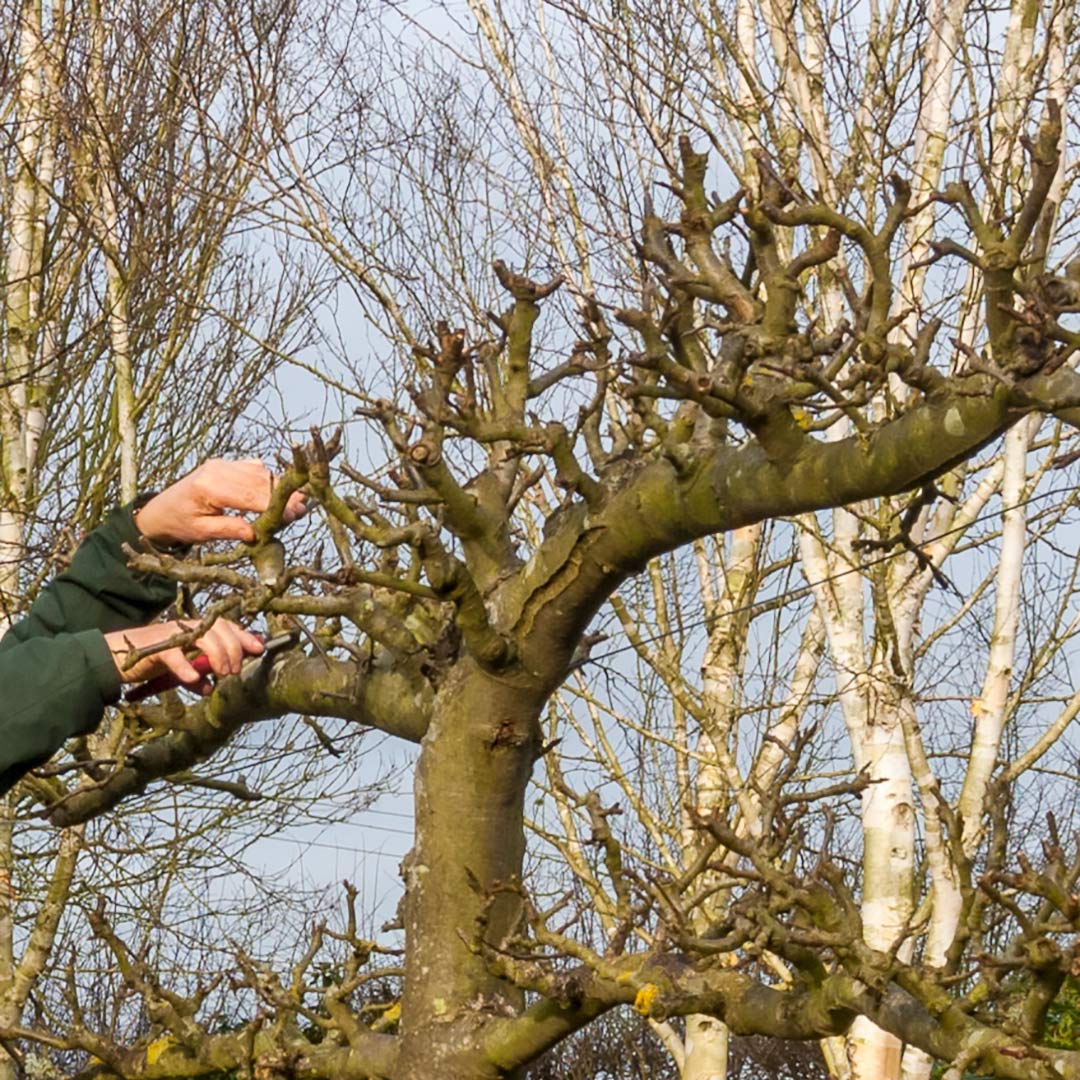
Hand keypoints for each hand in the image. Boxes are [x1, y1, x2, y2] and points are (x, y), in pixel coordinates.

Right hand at [105, 619, 264, 694]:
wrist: (115, 658)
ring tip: (222, 674)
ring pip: (204, 638)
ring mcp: (172, 637)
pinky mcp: (156, 648)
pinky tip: (195, 680)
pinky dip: (187, 668)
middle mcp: (187, 629)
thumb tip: (210, 688)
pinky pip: (175, 656)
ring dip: (218, 656)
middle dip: (234, 649)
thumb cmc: (151, 661)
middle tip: (234, 671)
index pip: (226, 627)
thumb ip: (196, 675)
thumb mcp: (179, 669)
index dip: (245, 636)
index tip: (260, 648)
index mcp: (196, 630)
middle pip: (220, 630)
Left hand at [134, 459, 306, 545]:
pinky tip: (280, 493)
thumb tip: (255, 534)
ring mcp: (222, 464)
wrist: (160, 510)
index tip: (295, 514)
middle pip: (259, 481)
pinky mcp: (226, 464)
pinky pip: (254, 469)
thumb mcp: (200, 533)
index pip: (250, 496)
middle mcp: (217, 469)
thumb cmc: (179, 523)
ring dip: (279, 487)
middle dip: (283, 495)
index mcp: (209, 486)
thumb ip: (228, 530)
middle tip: (303, 508)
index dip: (275, 505)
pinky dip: (268, 480)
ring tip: (297, 503)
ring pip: (260, 473)